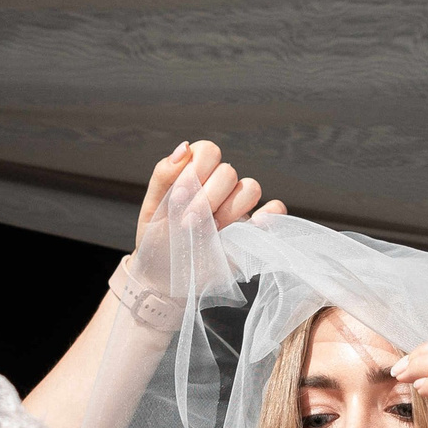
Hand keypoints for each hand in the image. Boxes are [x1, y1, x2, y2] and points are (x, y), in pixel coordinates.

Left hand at [132, 139, 286, 292]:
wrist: (167, 280)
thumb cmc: (157, 243)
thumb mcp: (152, 210)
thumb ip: (164, 176)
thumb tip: (183, 148)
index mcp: (195, 175)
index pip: (208, 151)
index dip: (197, 170)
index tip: (180, 198)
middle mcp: (219, 188)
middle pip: (228, 171)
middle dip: (207, 198)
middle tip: (189, 223)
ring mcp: (238, 208)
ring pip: (251, 188)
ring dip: (230, 209)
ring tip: (212, 231)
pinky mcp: (253, 231)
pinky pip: (275, 211)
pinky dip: (270, 214)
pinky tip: (253, 226)